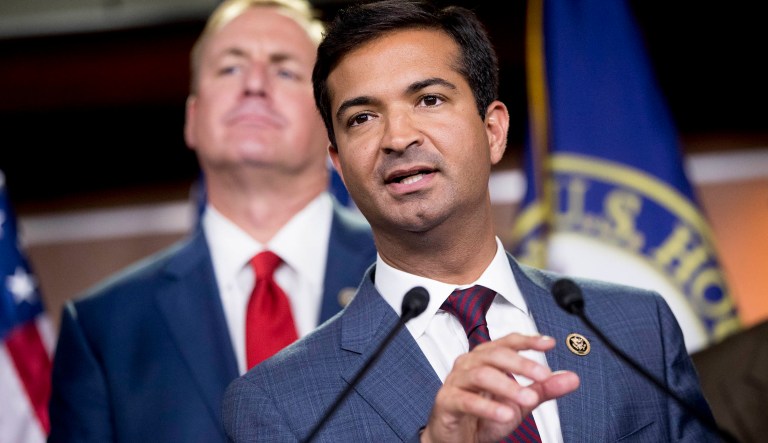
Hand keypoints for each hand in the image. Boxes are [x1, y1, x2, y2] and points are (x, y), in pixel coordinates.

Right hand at [420, 334, 579, 442]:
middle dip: (522, 364)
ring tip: (527, 398)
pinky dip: (488, 407)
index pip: (507, 342)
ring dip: (507, 385)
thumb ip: (543, 389)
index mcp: (486, 359)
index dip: (527, 340)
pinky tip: (504, 414)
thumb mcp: (519, 402)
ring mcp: (456, 381)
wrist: (458, 438)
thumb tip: (571, 378)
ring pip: (481, 374)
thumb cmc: (483, 416)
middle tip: (543, 375)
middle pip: (495, 354)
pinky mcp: (447, 401)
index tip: (549, 343)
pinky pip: (466, 400)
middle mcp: (470, 364)